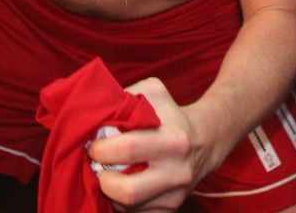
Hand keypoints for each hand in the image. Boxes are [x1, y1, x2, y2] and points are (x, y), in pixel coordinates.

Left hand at [88, 78, 210, 209]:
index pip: (126, 150)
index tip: (94, 145)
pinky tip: (122, 184)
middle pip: (128, 191)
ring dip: (110, 192)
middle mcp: (177, 171)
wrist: (205, 141)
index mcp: (173, 140)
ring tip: (108, 174)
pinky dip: (122, 203)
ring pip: (129, 207)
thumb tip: (91, 111)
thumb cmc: (170, 114)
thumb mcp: (152, 93)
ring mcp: (176, 195)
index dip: (101, 150)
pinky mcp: (171, 209)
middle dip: (103, 179)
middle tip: (97, 166)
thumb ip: (124, 97)